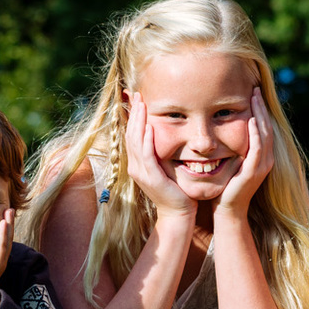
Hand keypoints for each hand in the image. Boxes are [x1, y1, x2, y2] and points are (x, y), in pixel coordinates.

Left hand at [0, 208, 13, 308]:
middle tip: (9, 208)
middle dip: (8, 221)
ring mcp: (0, 259)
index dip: (1, 226)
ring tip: (9, 212)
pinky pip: (2, 245)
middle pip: (6, 236)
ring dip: (9, 224)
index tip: (1, 213)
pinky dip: (3, 234)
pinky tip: (4, 223)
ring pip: (6, 238)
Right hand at [125, 93, 195, 220]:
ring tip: (141, 104)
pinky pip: (146, 155)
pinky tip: (149, 126)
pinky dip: (147, 139)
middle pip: (130, 134)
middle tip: (138, 94)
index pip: (132, 135)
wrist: (178, 214)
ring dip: (138, 121)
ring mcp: (141, 172)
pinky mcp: (151, 177)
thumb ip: (162, 154)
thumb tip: (165, 136)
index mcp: (138, 164)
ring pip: (135, 141)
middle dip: (134, 113)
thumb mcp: (166, 169)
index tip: (138, 99)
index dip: (133, 116)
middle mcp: (135, 167)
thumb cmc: (176, 191)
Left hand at [214, 88, 274, 219]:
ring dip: (259, 114)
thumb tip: (223, 128)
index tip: (253, 93)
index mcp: (262, 156)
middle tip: (255, 88)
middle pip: (266, 126)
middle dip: (261, 107)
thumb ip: (233, 147)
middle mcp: (266, 159)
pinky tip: (250, 120)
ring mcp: (262, 165)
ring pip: (264, 133)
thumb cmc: (226, 186)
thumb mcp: (231, 161)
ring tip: (254, 97)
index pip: (263, 127)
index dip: (260, 110)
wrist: (228, 209)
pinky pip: (257, 148)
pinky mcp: (254, 171)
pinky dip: (255, 133)